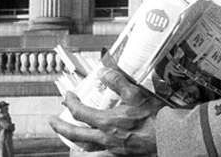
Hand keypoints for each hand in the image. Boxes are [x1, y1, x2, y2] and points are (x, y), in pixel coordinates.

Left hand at [49, 67, 164, 155]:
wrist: (169, 137)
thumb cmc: (154, 117)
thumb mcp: (136, 94)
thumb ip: (117, 81)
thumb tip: (102, 71)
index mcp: (106, 122)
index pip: (78, 112)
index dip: (70, 101)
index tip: (68, 95)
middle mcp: (105, 138)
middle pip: (75, 134)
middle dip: (60, 127)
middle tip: (51, 121)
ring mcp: (112, 148)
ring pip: (86, 149)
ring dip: (75, 142)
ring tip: (71, 138)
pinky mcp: (122, 155)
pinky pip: (102, 155)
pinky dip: (94, 152)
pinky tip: (95, 148)